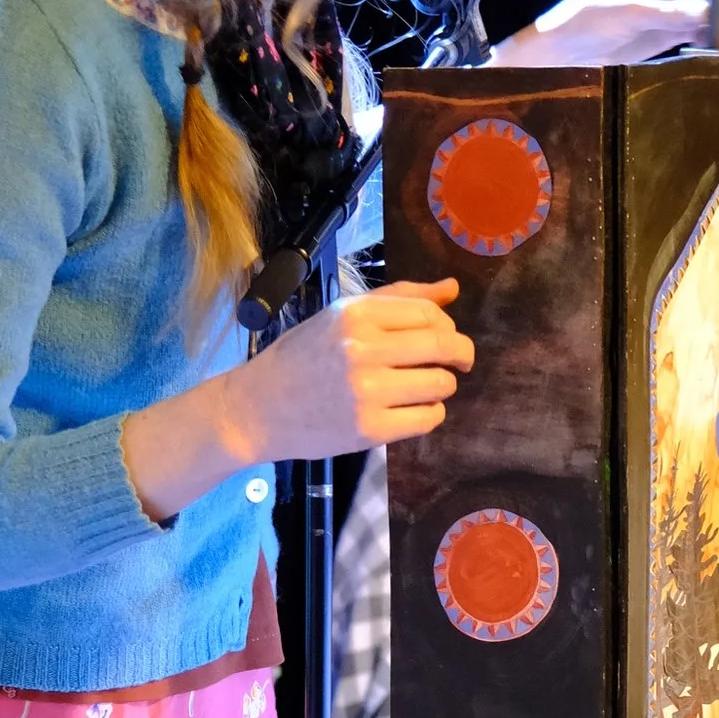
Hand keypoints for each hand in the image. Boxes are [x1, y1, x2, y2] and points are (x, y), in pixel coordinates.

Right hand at [122, 279, 471, 521]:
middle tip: (458, 363)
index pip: (430, 314)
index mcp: (356, 314)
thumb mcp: (341, 316)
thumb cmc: (302, 358)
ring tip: (422, 388)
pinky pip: (429, 418)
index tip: (446, 338)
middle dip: (461, 355)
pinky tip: (411, 409)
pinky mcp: (370, 429)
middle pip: (444, 346)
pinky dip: (430, 414)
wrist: (257, 409)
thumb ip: (398, 299)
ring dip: (442, 386)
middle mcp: (363, 348)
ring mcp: (367, 391)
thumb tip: (452, 288)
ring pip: (441, 384)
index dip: (449, 326)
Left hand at [494, 0, 708, 70]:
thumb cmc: (585, 21)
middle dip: (716, 9)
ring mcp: (668, 3)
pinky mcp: (669, 27)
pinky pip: (696, 29)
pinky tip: (709, 47)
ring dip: (713, 26)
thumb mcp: (627, 14)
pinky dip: (705, 38)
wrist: (564, 49)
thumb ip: (668, 14)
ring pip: (704, 11)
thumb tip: (707, 12)